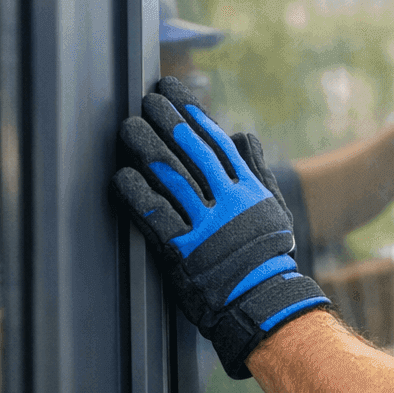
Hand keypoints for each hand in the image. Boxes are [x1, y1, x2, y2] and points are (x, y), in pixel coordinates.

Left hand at [113, 77, 331, 378]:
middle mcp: (228, 202)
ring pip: (172, 178)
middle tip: (145, 100)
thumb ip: (257, 170)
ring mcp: (206, 226)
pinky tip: (121, 176)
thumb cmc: (266, 256)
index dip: (192, 112)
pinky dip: (137, 194)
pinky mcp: (184, 252)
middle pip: (193, 152)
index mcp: (248, 189)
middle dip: (168, 122)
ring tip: (128, 127)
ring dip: (147, 149)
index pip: (216, 141)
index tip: (172, 90)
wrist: (262, 303)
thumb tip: (244, 134)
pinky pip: (156, 217)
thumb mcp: (272, 209)